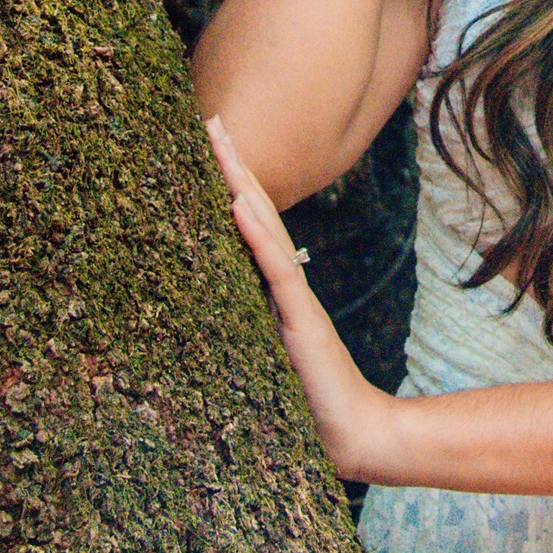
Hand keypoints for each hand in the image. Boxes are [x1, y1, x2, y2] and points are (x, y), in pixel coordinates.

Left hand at [205, 116, 396, 478]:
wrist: (349, 433)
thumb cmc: (305, 403)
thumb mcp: (262, 355)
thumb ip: (243, 329)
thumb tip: (202, 316)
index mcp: (270, 289)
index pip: (246, 225)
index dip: (227, 184)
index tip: (206, 146)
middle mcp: (281, 284)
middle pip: (253, 211)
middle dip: (230, 164)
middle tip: (208, 118)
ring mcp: (292, 297)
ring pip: (261, 227)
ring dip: (239, 182)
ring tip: (218, 143)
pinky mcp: (300, 318)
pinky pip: (274, 268)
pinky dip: (255, 234)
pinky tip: (238, 204)